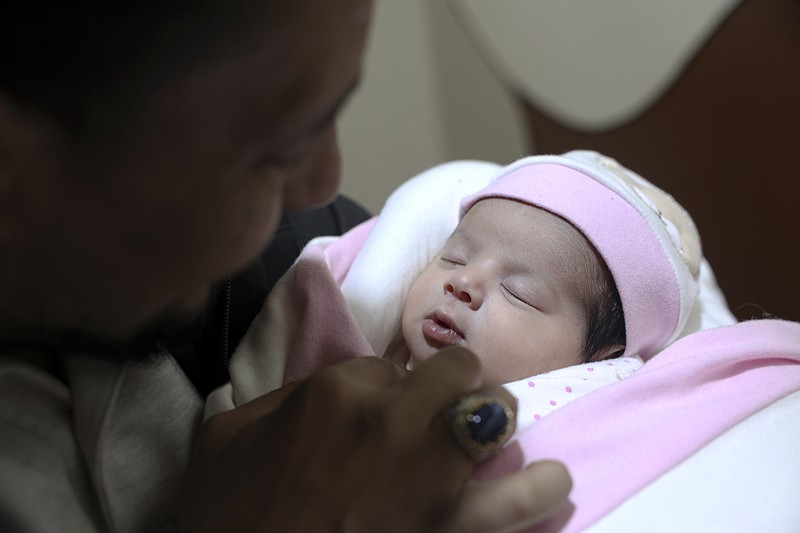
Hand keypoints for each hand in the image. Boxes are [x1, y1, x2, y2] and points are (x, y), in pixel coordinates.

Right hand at [178, 347, 570, 531]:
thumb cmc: (228, 513)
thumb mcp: (229, 437)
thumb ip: (282, 400)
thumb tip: (329, 392)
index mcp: (339, 393)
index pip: (386, 363)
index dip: (386, 383)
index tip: (378, 404)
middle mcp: (396, 423)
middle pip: (456, 374)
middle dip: (454, 383)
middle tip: (446, 404)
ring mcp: (430, 479)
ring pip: (495, 421)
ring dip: (501, 420)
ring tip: (504, 432)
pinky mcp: (448, 532)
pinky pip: (513, 508)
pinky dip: (538, 491)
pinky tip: (553, 481)